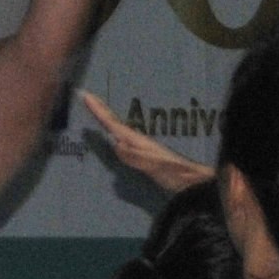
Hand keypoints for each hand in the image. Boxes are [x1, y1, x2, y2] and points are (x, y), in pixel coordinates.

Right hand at [80, 92, 213, 192]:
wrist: (193, 183)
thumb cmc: (175, 174)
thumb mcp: (155, 165)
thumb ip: (137, 156)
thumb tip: (116, 144)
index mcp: (138, 141)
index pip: (113, 123)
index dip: (99, 111)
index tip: (86, 95)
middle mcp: (138, 142)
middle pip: (114, 123)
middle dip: (100, 111)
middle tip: (86, 96)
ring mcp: (142, 149)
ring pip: (118, 131)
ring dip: (106, 120)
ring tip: (94, 111)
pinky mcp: (144, 158)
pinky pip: (123, 142)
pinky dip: (114, 135)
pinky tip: (113, 137)